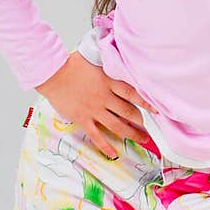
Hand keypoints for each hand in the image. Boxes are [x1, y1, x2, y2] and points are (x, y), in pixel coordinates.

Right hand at [35, 51, 158, 158]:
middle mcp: (104, 97)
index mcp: (109, 81)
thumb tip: (118, 56)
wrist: (52, 74)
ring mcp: (94, 110)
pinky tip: (114, 153)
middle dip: (141, 122)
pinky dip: (106, 146)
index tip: (157, 109)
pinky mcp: (83, 119)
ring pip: (117, 126)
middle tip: (149, 129)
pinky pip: (96, 136)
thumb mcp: (94, 58)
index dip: (147, 102)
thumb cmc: (71, 65)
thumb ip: (108, 63)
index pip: (133, 93)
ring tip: (141, 140)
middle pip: (128, 112)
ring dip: (131, 134)